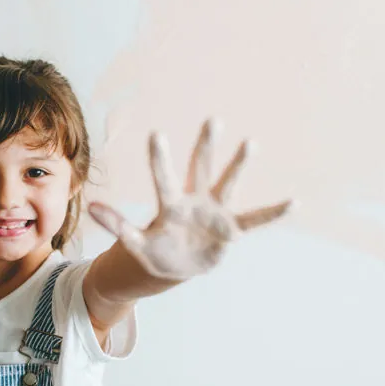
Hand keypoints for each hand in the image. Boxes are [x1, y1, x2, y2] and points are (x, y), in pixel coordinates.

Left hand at [88, 119, 290, 280]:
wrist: (175, 266)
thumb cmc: (155, 249)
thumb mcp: (135, 242)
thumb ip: (118, 225)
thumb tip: (90, 207)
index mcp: (171, 204)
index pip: (164, 178)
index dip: (160, 159)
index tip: (156, 133)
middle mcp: (195, 200)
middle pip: (200, 168)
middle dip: (206, 146)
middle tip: (212, 119)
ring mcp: (215, 213)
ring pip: (228, 184)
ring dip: (238, 165)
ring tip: (251, 143)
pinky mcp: (231, 230)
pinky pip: (256, 219)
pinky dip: (273, 212)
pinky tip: (294, 202)